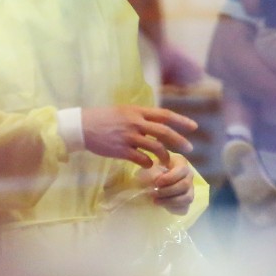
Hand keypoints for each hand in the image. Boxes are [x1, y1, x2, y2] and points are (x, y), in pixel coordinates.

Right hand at [82, 105, 196, 166]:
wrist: (82, 127)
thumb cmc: (102, 118)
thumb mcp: (123, 110)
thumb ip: (139, 115)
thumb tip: (155, 121)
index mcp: (137, 111)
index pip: (164, 115)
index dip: (181, 121)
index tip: (194, 127)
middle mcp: (135, 123)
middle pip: (164, 132)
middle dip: (179, 141)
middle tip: (189, 149)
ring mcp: (129, 137)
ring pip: (155, 147)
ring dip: (164, 156)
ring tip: (167, 162)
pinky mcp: (122, 150)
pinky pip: (141, 159)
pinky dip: (148, 163)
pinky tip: (148, 165)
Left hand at [140, 153, 195, 214]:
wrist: (149, 182)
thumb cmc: (151, 171)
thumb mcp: (149, 168)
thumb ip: (154, 172)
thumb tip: (158, 180)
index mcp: (180, 162)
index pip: (182, 170)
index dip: (170, 178)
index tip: (157, 183)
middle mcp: (188, 175)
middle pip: (185, 185)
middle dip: (168, 191)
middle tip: (154, 193)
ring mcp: (189, 189)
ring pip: (187, 198)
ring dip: (170, 201)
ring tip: (156, 201)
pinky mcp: (186, 201)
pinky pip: (184, 207)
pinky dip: (172, 208)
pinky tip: (162, 205)